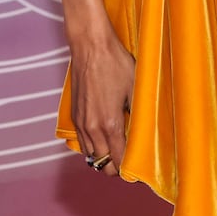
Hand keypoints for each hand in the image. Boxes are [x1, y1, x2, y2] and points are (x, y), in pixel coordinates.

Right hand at [71, 28, 134, 176]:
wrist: (90, 45)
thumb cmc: (114, 62)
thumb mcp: (134, 87)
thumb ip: (137, 114)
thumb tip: (142, 131)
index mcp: (110, 124)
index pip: (119, 162)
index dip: (130, 170)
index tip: (138, 169)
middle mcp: (92, 128)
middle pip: (103, 166)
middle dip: (117, 168)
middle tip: (129, 160)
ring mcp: (81, 122)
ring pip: (91, 157)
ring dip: (104, 158)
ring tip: (117, 149)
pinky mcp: (75, 115)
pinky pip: (83, 143)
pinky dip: (93, 147)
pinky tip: (104, 137)